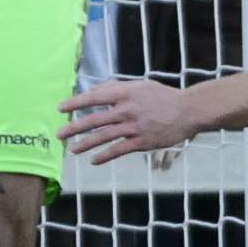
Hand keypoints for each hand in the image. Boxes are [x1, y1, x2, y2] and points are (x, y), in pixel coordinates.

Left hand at [58, 79, 200, 165]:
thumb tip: (94, 90)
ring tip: (72, 149)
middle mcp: (127, 110)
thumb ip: (117, 87)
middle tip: (59, 134)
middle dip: (74, 127)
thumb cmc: (163, 96)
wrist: (188, 110)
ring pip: (103, 137)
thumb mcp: (140, 86)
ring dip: (85, 144)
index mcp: (125, 93)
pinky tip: (93, 161)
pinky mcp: (141, 142)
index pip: (94, 97)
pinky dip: (104, 156)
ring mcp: (134, 127)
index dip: (76, 102)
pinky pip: (118, 150)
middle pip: (94, 119)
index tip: (60, 108)